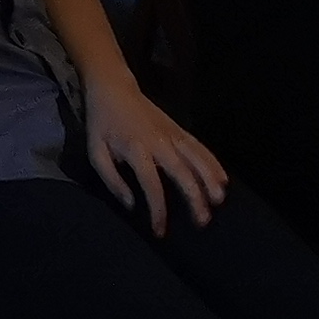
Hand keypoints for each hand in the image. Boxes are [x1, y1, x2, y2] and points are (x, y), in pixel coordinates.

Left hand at [78, 70, 224, 234]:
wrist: (113, 88)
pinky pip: (199, 147)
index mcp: (135, 149)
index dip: (157, 209)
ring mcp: (171, 133)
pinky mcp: (178, 129)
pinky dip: (212, 162)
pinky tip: (223, 179)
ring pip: (196, 158)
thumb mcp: (95, 151)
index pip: (151, 184)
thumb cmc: (103, 123)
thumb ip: (111, 180)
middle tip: (202, 221)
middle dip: (194, 197)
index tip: (160, 230)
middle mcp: (158, 142)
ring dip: (209, 179)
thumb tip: (131, 204)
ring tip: (219, 201)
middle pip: (181, 171)